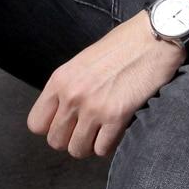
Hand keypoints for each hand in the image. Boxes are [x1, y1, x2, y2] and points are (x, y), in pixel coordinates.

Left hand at [27, 11, 185, 158]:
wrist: (153, 38)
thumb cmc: (119, 47)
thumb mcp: (80, 63)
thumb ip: (66, 88)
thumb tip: (60, 116)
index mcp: (59, 81)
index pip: (35, 123)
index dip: (50, 127)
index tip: (65, 123)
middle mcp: (71, 96)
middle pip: (55, 141)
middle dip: (70, 140)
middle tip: (85, 130)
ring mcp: (93, 107)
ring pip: (77, 150)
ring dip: (89, 146)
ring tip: (99, 132)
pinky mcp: (117, 116)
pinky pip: (102, 150)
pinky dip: (108, 145)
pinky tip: (115, 131)